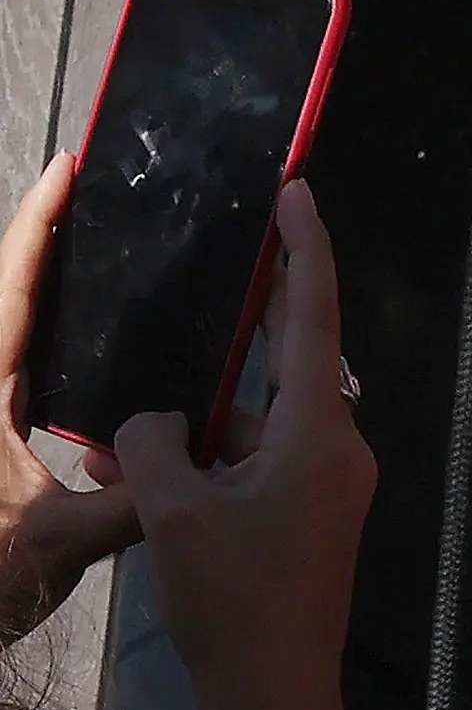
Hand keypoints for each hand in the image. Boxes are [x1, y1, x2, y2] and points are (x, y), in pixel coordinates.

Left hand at [0, 154, 136, 643]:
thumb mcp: (62, 542)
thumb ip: (138, 497)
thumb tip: (212, 463)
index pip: (9, 290)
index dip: (36, 226)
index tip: (66, 166)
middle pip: (8, 298)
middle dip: (47, 240)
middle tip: (102, 191)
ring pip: (11, 335)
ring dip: (47, 287)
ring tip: (107, 246)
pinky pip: (19, 369)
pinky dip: (50, 336)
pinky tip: (96, 339)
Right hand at [110, 183, 368, 709]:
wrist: (275, 690)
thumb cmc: (234, 599)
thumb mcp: (173, 516)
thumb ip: (154, 447)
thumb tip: (155, 418)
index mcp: (318, 430)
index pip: (312, 318)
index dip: (305, 250)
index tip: (299, 193)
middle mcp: (337, 445)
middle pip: (293, 362)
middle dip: (254, 319)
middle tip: (232, 258)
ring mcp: (329, 482)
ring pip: (264, 423)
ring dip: (211, 417)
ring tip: (140, 418)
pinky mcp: (312, 514)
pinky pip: (261, 462)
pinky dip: (215, 459)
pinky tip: (155, 470)